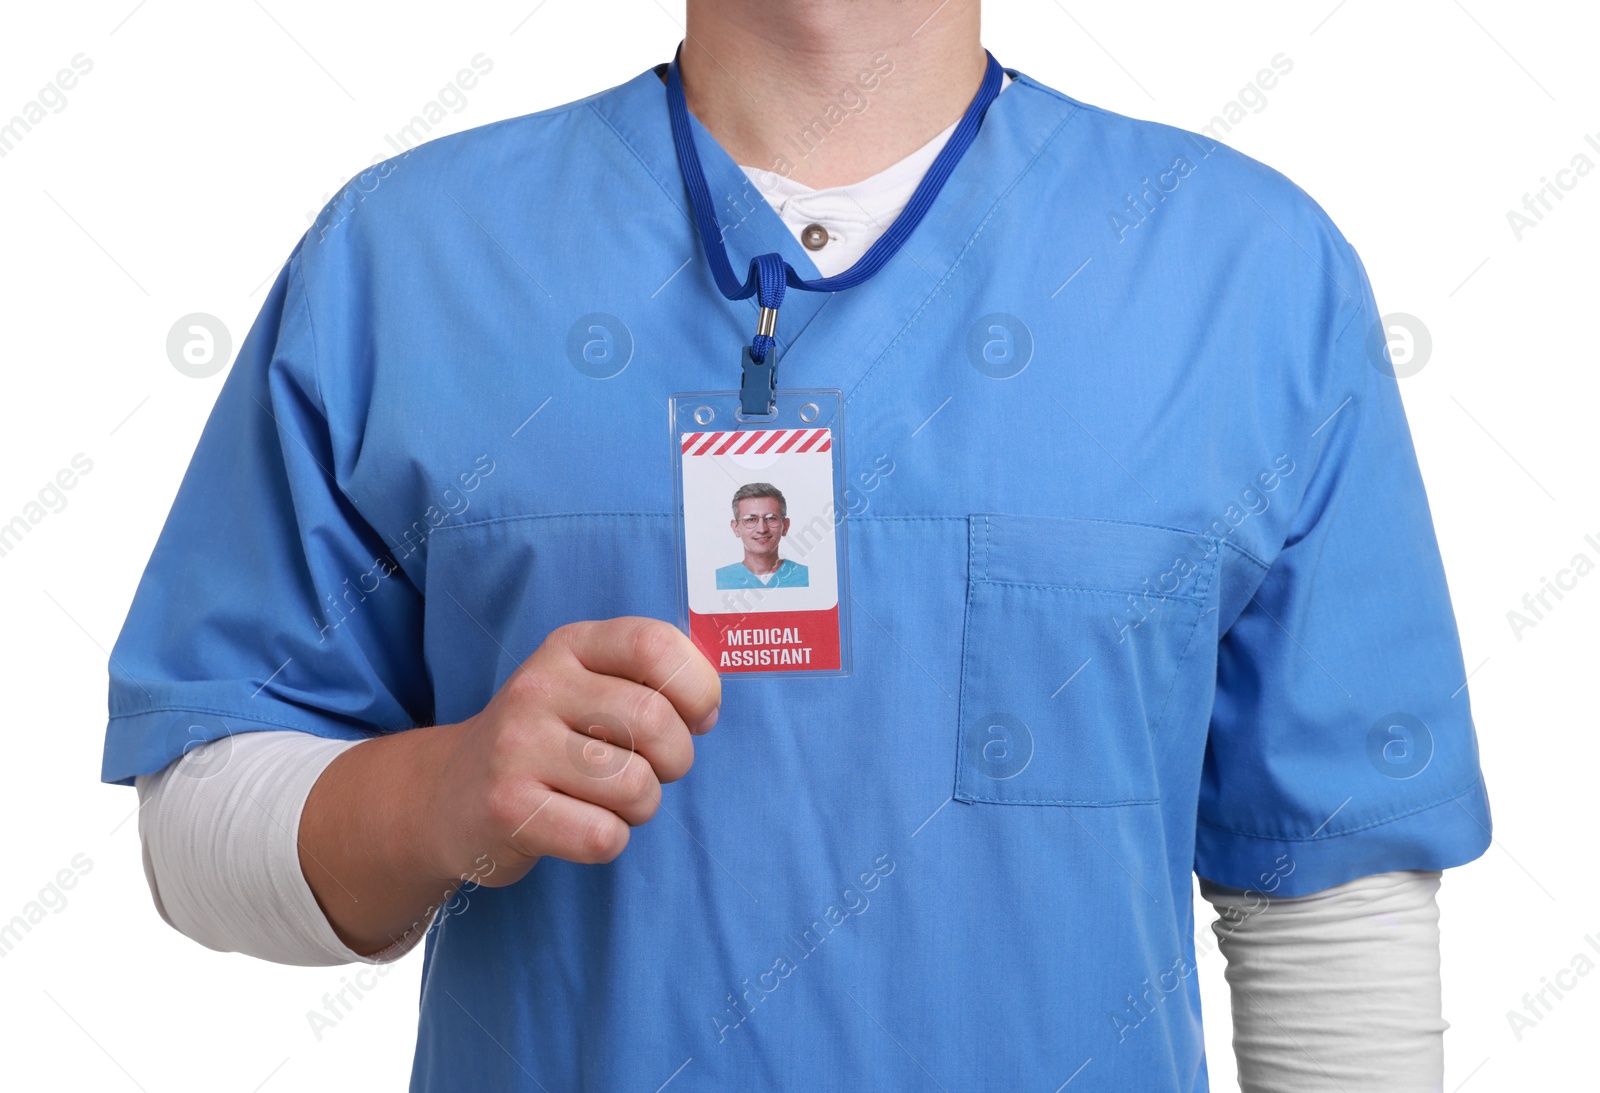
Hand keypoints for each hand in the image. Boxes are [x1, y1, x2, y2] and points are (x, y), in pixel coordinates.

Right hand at [423, 617, 720, 888]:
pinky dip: (610, 840)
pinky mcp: (507, 809)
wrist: (448, 795)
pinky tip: (582, 825)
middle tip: (655, 769)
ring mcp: (517, 748)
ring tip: (612, 799)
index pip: (653, 645)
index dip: (696, 686)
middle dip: (676, 759)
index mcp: (568, 646)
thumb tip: (707, 705)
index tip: (696, 717)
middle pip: (655, 720)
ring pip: (635, 785)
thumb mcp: (586, 684)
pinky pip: (604, 836)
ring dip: (642, 805)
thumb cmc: (548, 739)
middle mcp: (538, 687)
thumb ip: (648, 679)